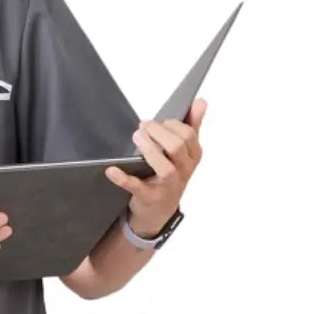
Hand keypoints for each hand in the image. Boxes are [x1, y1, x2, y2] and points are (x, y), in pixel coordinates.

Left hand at [104, 95, 204, 233]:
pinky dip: (123, 178)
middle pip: (178, 147)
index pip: (188, 135)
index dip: (172, 125)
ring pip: (165, 167)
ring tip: (136, 137)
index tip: (159, 122)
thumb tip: (201, 101)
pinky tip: (112, 170)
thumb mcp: (185, 152)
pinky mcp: (149, 197)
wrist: (159, 212)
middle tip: (143, 126)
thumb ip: (192, 126)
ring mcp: (167, 186)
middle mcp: (183, 172)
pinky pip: (137, 187)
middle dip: (160, 133)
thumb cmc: (172, 176)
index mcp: (193, 157)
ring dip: (149, 150)